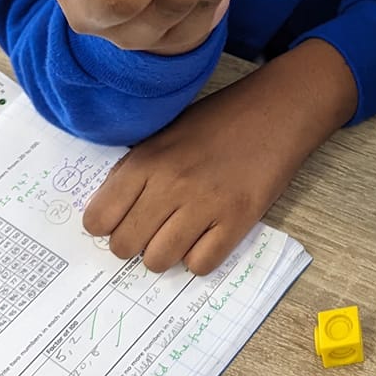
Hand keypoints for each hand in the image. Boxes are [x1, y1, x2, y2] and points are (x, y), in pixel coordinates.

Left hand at [82, 38, 358, 271]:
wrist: (278, 110)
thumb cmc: (219, 120)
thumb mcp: (165, 133)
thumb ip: (134, 170)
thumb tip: (106, 214)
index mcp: (146, 160)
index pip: (97, 219)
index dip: (106, 225)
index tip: (121, 220)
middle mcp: (171, 184)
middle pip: (124, 247)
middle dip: (134, 243)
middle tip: (152, 229)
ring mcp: (206, 204)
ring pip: (158, 262)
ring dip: (165, 253)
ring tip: (180, 234)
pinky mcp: (238, 220)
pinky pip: (200, 265)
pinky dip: (200, 258)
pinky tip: (207, 236)